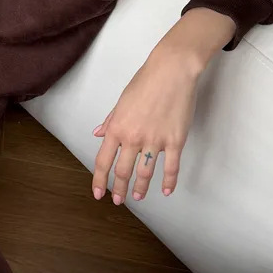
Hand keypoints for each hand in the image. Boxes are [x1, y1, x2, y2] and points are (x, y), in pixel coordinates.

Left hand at [91, 49, 200, 203]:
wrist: (171, 71)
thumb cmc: (145, 82)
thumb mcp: (121, 101)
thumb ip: (110, 121)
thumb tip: (97, 133)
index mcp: (117, 128)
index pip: (103, 161)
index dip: (100, 180)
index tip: (99, 192)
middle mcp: (133, 138)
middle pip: (123, 171)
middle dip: (120, 189)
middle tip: (119, 200)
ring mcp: (155, 141)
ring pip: (145, 173)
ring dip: (141, 188)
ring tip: (139, 197)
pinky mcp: (175, 141)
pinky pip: (171, 167)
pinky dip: (169, 182)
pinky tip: (166, 191)